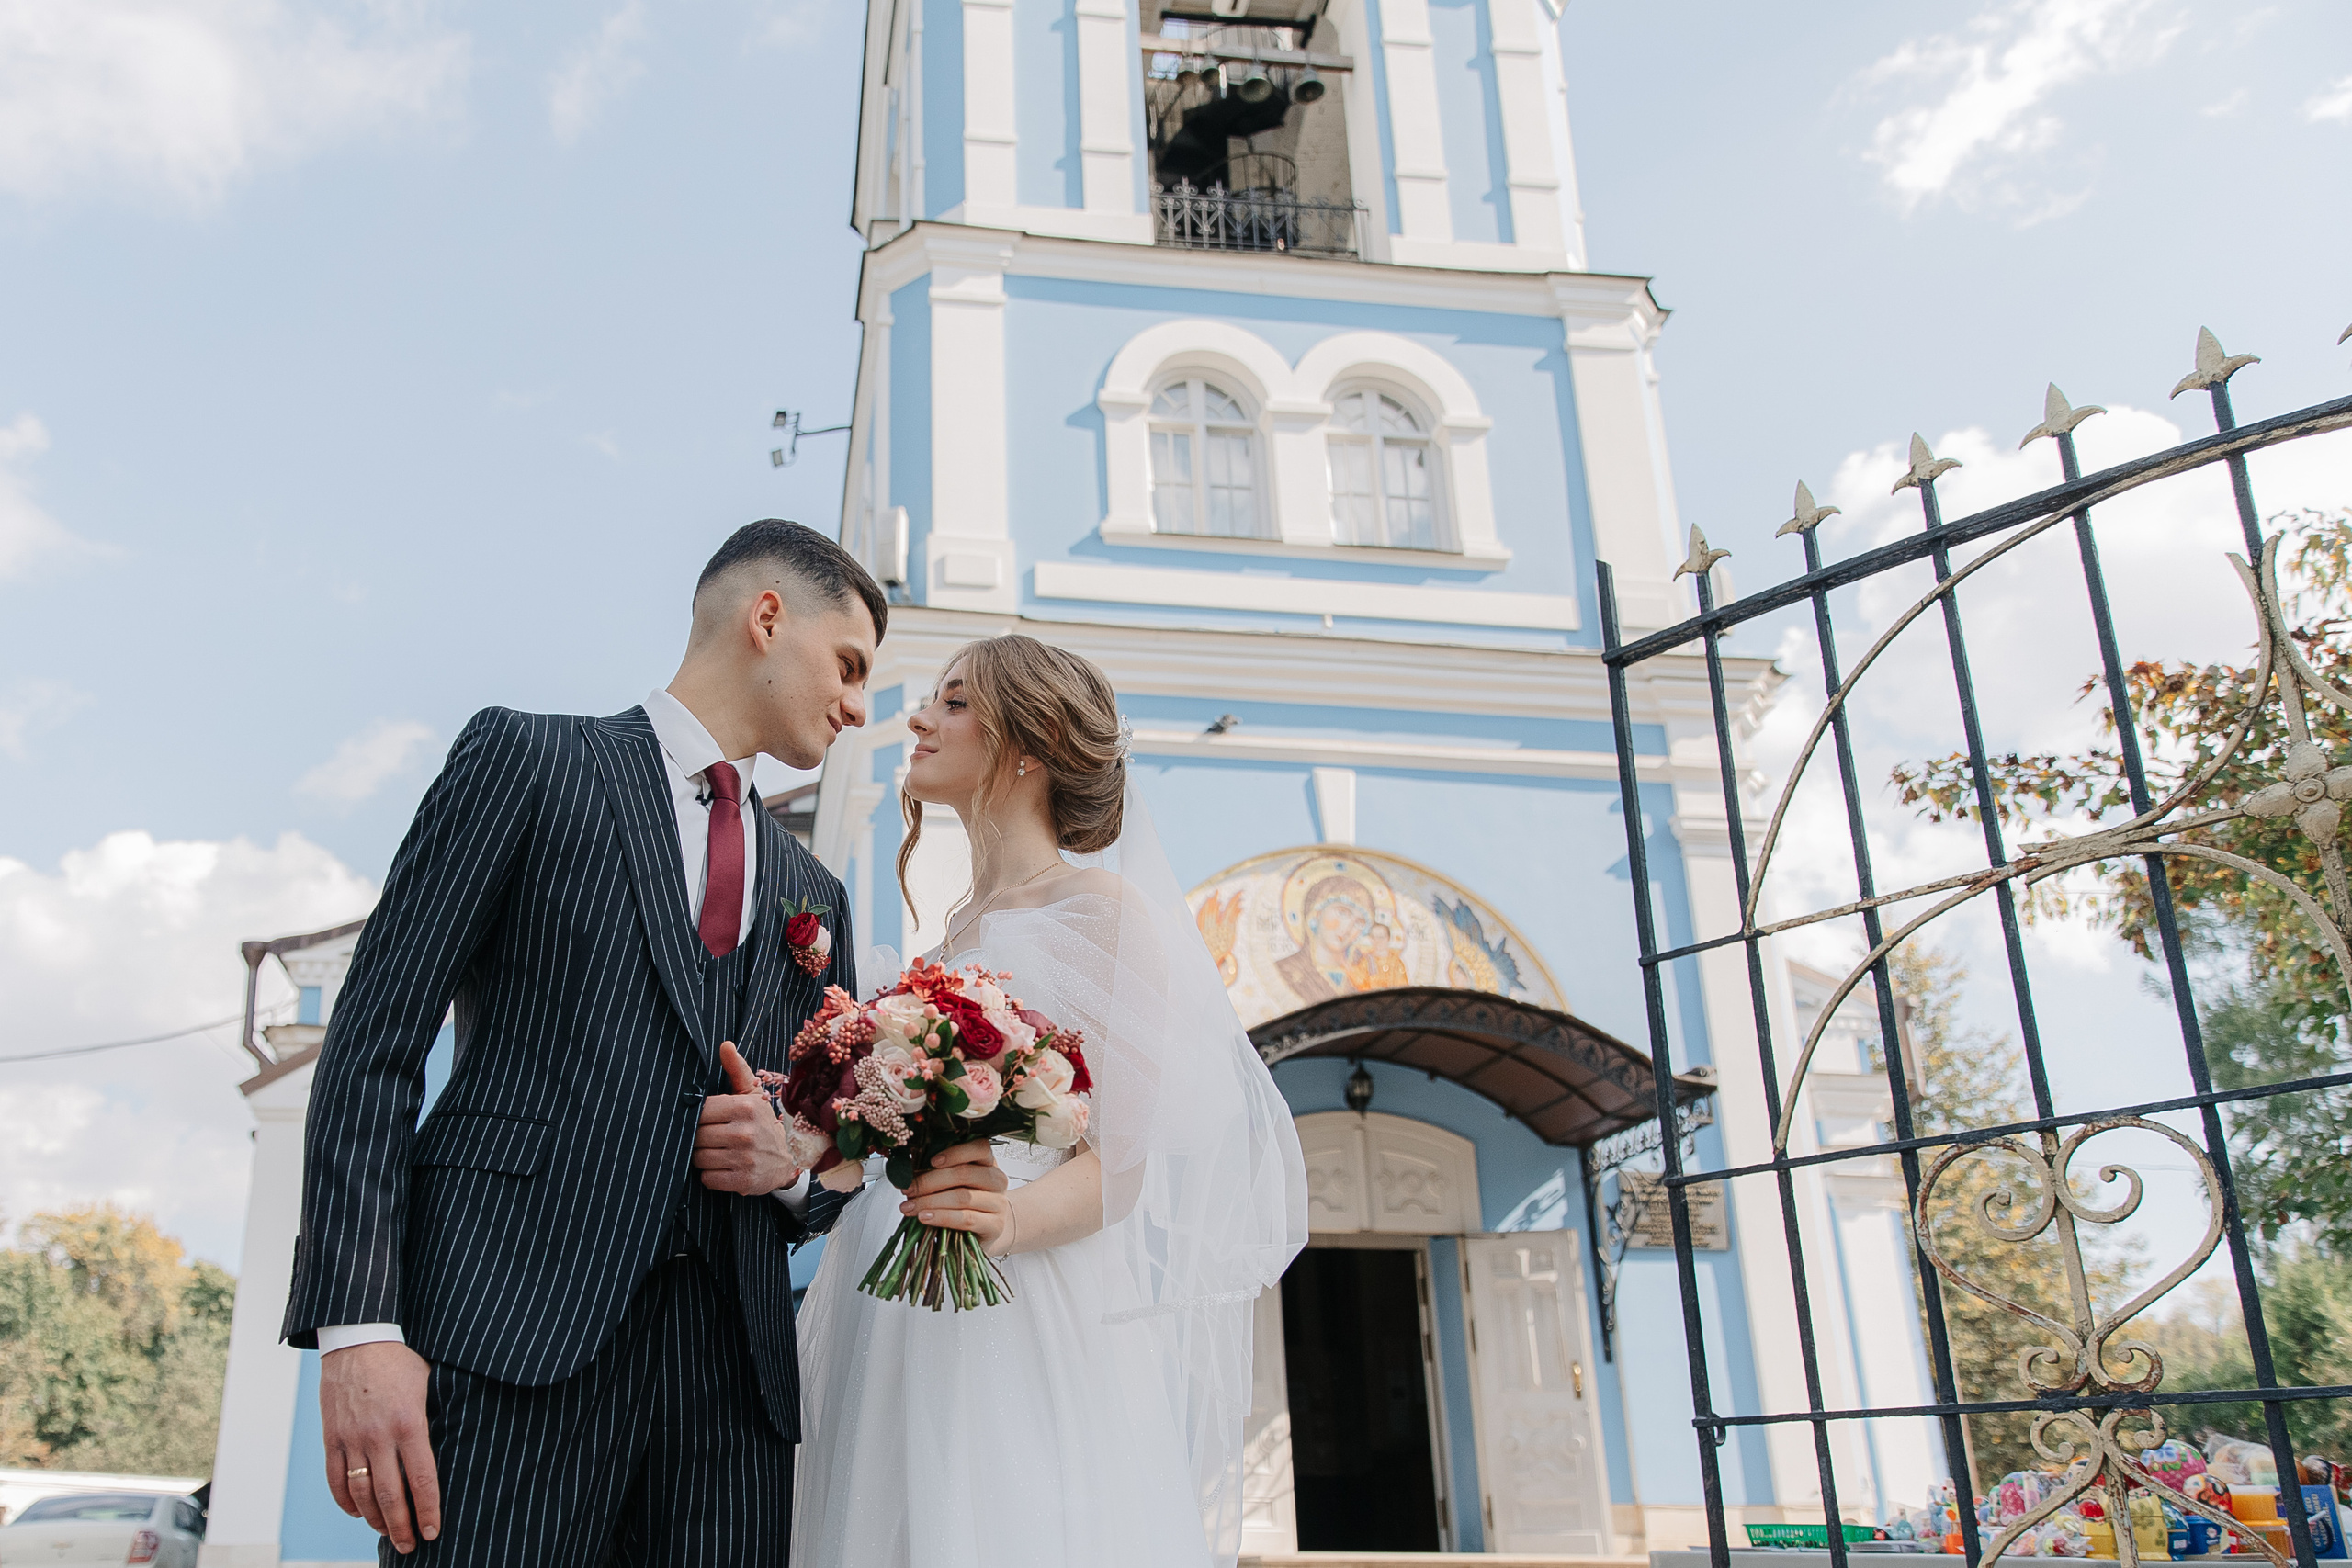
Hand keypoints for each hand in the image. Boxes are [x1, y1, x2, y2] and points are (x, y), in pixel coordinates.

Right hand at [320, 1341, 439, 1553]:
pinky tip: (358, 1513)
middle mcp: (379, 1436)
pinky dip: (346, 1502)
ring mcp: (351, 1439)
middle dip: (401, 1527)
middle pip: (390, 1496)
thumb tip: (459, 1446)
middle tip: (411, 1546)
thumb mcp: (430, 1386)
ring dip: (375, 1519)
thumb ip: (438, 1419)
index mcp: (410, 1424)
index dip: (428, 1510)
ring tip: (388, 1532)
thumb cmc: (401, 1364)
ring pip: (361, 1494)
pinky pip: (336, 1481)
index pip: (422, 1479)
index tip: (433, 1531)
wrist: (357, 1342)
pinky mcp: (331, 1438)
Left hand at [696, 1041, 801, 1195]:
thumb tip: (725, 1045)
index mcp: (744, 1107)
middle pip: (696, 1136)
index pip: (700, 1111)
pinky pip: (707, 1178)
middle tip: (713, 1138)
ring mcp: (744, 1159)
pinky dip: (711, 1175)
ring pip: (699, 1158)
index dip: (699, 1117)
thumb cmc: (762, 1123)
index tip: (709, 1120)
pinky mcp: (742, 1181)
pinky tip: (723, 1168)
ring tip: (718, 1152)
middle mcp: (745, 1133)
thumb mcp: (753, 1095)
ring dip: (704, 1157)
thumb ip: (737, 1069)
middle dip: (699, 1138)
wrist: (787, 1160)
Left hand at [901, 1140, 1013, 1255]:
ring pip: (962, 1197)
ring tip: (910, 1207)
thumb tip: (908, 1171)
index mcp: (988, 1162)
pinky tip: (925, 1217)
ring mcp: (998, 1203)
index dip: (955, 1153)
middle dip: (930, 1181)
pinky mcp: (995, 1225)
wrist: (986, 1232)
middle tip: (908, 1189)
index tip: (931, 1161)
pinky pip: (966, 1219)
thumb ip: (938, 1173)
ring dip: (931, 1201)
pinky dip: (942, 1217)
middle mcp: (997, 1180)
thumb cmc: (966, 1203)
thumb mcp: (955, 1183)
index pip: (979, 1148)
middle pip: (964, 1173)